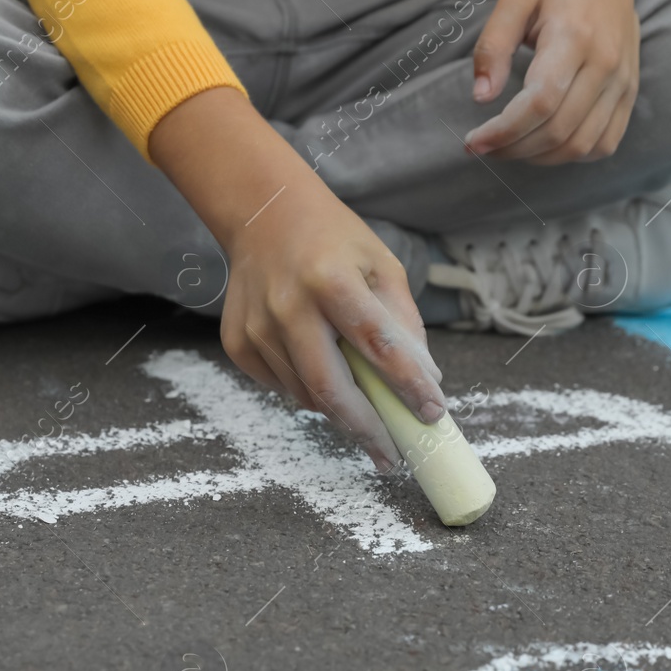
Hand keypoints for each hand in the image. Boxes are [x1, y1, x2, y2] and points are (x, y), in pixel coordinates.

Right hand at [149, 89, 445, 470]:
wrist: (262, 214)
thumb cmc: (334, 240)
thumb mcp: (381, 264)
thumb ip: (402, 322)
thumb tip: (423, 382)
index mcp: (330, 280)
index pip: (377, 344)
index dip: (408, 384)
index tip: (432, 414)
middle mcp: (288, 306)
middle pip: (331, 388)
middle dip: (367, 429)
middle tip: (391, 457)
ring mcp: (257, 327)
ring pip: (305, 395)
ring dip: (340, 411)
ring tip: (363, 411)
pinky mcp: (238, 342)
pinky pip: (280, 387)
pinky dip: (307, 391)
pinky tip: (318, 368)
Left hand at [465, 0, 653, 163]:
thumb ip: (493, 47)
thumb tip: (481, 97)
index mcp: (574, 37)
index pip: (540, 103)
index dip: (504, 132)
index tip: (474, 142)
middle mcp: (604, 65)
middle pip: (558, 131)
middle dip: (514, 149)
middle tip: (485, 147)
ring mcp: (622, 82)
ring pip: (581, 145)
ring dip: (540, 157)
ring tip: (512, 147)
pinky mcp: (630, 93)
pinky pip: (605, 143)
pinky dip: (573, 155)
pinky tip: (547, 145)